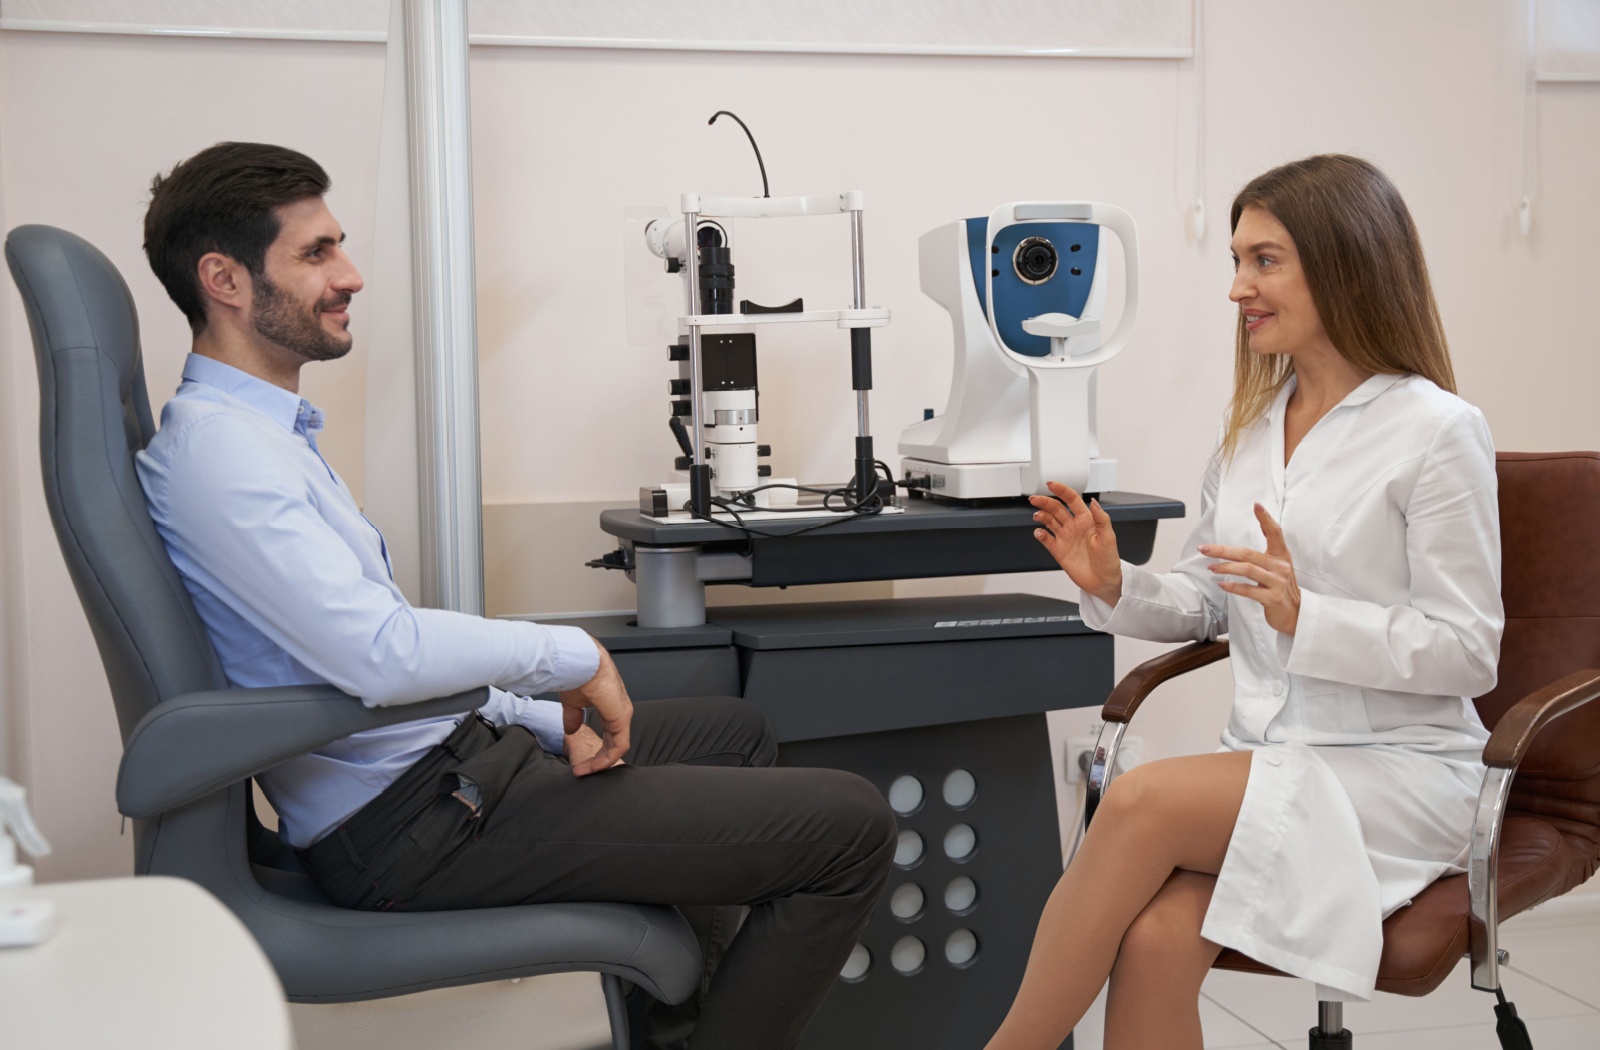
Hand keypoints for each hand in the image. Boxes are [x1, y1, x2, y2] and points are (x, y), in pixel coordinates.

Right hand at [557, 639, 631, 775]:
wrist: (579, 663)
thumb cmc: (576, 675)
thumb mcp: (573, 702)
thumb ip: (573, 717)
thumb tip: (570, 730)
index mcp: (610, 706)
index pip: (609, 734)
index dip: (596, 750)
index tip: (579, 762)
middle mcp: (620, 711)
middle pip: (613, 742)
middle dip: (597, 759)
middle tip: (581, 770)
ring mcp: (623, 714)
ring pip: (617, 746)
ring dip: (600, 762)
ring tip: (583, 771)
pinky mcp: (622, 718)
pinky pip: (619, 745)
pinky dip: (607, 758)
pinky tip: (594, 766)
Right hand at [1030, 482, 1122, 605]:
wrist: (1104, 581)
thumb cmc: (1109, 560)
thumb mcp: (1108, 537)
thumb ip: (1101, 519)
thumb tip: (1093, 502)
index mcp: (1086, 520)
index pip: (1072, 500)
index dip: (1062, 490)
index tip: (1051, 484)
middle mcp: (1074, 526)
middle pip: (1056, 508)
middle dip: (1045, 502)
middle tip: (1034, 499)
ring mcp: (1065, 538)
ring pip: (1049, 521)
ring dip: (1041, 516)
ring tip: (1037, 516)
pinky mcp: (1059, 550)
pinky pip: (1046, 539)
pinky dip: (1040, 535)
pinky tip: (1039, 533)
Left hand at [1200, 503, 1300, 634]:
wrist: (1296, 615)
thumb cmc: (1281, 588)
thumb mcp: (1277, 566)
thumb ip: (1267, 550)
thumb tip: (1257, 530)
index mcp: (1282, 556)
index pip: (1275, 532)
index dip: (1266, 519)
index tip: (1256, 505)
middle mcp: (1281, 566)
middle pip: (1248, 553)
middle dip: (1223, 550)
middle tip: (1204, 549)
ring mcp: (1278, 583)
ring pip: (1247, 570)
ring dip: (1225, 567)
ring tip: (1210, 567)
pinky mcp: (1273, 598)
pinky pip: (1249, 590)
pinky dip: (1233, 586)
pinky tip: (1222, 584)